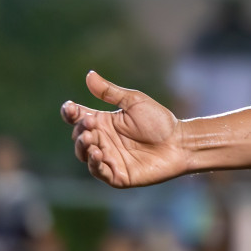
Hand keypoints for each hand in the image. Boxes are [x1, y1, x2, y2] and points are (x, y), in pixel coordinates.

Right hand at [61, 71, 189, 187]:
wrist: (180, 142)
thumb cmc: (159, 121)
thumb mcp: (134, 102)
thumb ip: (110, 92)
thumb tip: (89, 75)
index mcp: (104, 123)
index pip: (78, 118)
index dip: (70, 113)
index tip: (70, 108)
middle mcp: (103, 141)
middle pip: (79, 137)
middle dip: (80, 130)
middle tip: (90, 123)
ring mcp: (109, 158)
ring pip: (85, 155)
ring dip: (83, 146)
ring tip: (91, 138)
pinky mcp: (117, 175)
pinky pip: (99, 172)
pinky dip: (94, 164)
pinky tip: (97, 154)